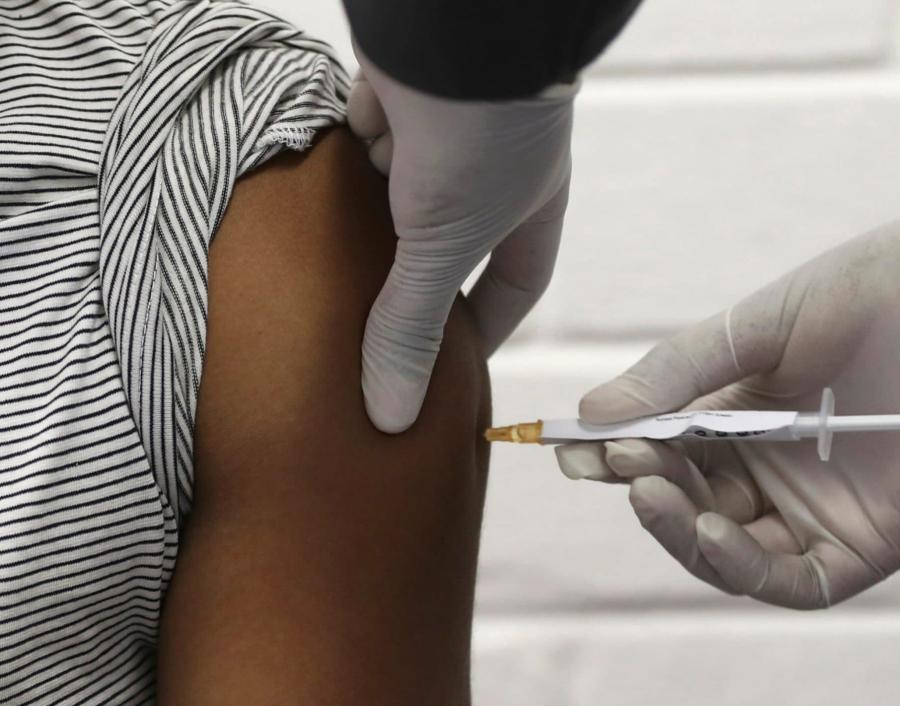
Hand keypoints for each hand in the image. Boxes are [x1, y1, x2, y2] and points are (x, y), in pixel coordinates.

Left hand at [348, 43, 574, 431]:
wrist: (455, 25)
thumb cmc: (483, 137)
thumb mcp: (444, 245)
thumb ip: (412, 326)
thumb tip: (390, 417)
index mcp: (529, 207)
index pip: (516, 282)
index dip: (489, 326)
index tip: (456, 367)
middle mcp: (491, 171)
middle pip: (449, 242)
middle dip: (414, 281)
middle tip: (374, 331)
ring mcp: (443, 129)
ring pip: (399, 191)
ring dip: (370, 219)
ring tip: (328, 274)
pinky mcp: (394, 93)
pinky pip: (363, 138)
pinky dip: (344, 160)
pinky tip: (314, 190)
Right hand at [557, 187, 899, 608]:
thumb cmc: (878, 291)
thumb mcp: (758, 327)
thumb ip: (679, 373)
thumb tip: (590, 418)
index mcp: (751, 416)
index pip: (669, 453)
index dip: (620, 454)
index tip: (573, 446)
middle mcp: (780, 471)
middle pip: (693, 506)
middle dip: (648, 486)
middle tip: (620, 458)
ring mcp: (823, 511)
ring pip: (732, 552)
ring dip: (682, 529)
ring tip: (649, 487)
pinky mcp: (869, 543)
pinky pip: (793, 580)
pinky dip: (742, 564)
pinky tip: (708, 527)